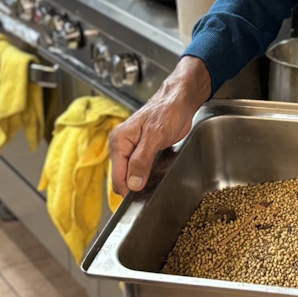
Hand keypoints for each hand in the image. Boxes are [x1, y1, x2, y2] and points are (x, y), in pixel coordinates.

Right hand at [109, 56, 210, 195]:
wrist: (180, 100)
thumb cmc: (168, 111)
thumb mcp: (155, 136)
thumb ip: (141, 160)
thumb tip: (133, 184)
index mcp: (119, 141)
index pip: (117, 176)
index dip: (129, 189)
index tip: (142, 196)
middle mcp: (121, 145)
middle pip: (122, 178)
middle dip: (134, 186)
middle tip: (152, 187)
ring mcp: (131, 149)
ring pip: (130, 175)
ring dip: (140, 181)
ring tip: (155, 179)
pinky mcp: (141, 150)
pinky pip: (139, 169)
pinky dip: (145, 175)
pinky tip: (156, 174)